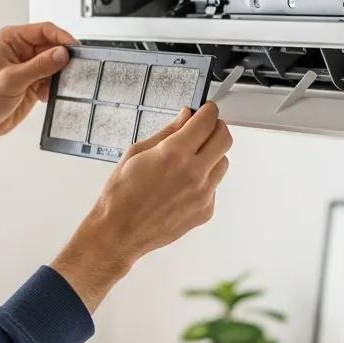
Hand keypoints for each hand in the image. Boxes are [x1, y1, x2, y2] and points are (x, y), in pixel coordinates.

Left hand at [0, 21, 75, 183]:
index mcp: (11, 39)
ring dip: (58, 75)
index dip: (61, 38)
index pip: (44, 30)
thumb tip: (61, 54)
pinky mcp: (35, 81)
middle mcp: (21, 49)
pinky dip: (54, 87)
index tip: (74, 49)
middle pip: (53, 46)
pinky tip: (44, 95)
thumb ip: (39, 66)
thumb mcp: (12, 79)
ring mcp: (29, 65)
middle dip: (62, 59)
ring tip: (53, 86)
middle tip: (71, 70)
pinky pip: (53, 79)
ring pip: (55, 63)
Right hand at [51, 102, 231, 311]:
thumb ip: (167, 132)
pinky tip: (182, 185)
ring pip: (223, 163)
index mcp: (175, 154)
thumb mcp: (137, 152)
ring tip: (190, 160)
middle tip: (206, 128)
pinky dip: (204, 180)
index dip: (208, 111)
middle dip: (217, 128)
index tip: (206, 110)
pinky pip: (214, 186)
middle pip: (225, 139)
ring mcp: (203, 194)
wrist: (118, 232)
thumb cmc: (120, 195)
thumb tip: (185, 116)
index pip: (207, 121)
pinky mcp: (205, 211)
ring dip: (212, 155)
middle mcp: (194, 173)